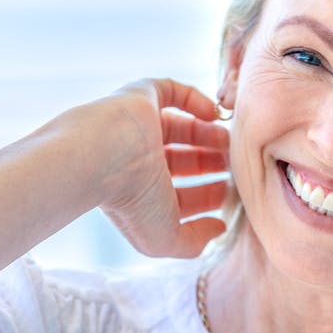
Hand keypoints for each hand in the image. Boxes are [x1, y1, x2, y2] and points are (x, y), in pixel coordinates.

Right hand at [93, 78, 230, 258]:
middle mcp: (137, 160)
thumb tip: (218, 227)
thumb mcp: (166, 239)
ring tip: (228, 140)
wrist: (100, 159)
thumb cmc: (131, 203)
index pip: (179, 194)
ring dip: (206, 134)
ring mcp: (138, 128)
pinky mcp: (140, 98)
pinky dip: (195, 100)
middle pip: (182, 160)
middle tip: (232, 164)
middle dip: (208, 163)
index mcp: (140, 194)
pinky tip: (214, 113)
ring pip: (179, 128)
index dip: (205, 196)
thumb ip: (195, 241)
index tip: (227, 193)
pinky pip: (170, 91)